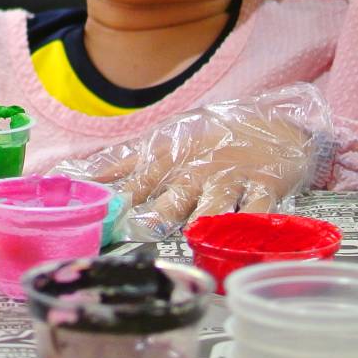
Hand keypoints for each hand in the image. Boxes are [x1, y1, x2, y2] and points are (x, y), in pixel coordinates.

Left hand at [60, 85, 331, 237]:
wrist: (272, 120)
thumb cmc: (209, 138)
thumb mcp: (165, 143)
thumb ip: (126, 165)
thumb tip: (85, 176)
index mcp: (170, 160)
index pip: (139, 182)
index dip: (121, 199)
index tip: (103, 216)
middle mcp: (196, 170)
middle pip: (175, 197)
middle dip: (161, 212)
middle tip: (148, 226)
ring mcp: (230, 178)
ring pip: (214, 204)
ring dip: (204, 220)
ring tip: (196, 234)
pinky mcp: (265, 185)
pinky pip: (258, 209)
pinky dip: (252, 223)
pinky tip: (244, 237)